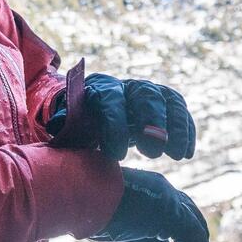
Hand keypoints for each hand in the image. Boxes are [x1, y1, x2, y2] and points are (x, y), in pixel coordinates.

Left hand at [49, 73, 195, 160]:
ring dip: (175, 127)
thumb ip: (65, 130)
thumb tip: (56, 131)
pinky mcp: (164, 100)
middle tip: (153, 152)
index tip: (117, 156)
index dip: (115, 126)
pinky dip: (186, 129)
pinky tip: (186, 153)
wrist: (93, 115)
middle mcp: (126, 85)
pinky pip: (179, 109)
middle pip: (144, 95)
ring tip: (176, 155)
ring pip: (167, 100)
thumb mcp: (69, 130)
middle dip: (152, 122)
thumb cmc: (79, 128)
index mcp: (99, 90)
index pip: (110, 101)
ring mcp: (147, 91)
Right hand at [90, 168, 211, 241]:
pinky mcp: (170, 214)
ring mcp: (168, 200)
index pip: (176, 209)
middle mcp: (163, 190)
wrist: (76, 194)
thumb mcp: (119, 227)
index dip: (183, 231)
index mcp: (149, 189)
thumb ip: (143, 238)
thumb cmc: (88, 208)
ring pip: (195, 231)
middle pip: (191, 217)